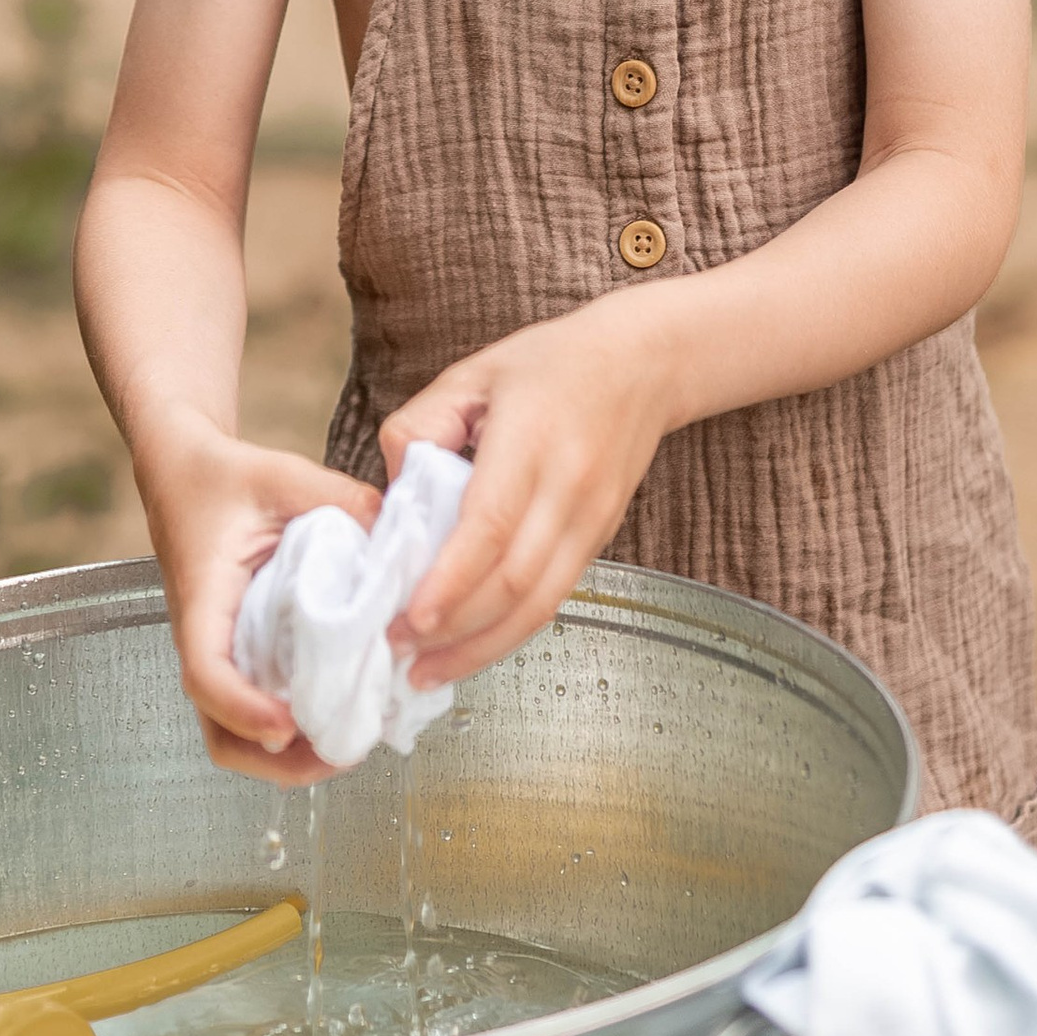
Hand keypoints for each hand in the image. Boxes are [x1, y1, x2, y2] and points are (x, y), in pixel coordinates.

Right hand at [133, 415, 378, 783]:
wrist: (184, 471)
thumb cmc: (224, 476)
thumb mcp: (283, 474)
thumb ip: (341, 499)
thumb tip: (401, 538)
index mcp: (204, 599)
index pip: (206, 673)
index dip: (245, 710)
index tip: (288, 725)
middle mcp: (204, 639)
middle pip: (220, 735)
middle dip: (277, 763)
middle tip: (342, 751)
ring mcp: (219, 653)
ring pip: (234, 736)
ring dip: (286, 758)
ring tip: (348, 743)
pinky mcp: (236, 653)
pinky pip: (253, 710)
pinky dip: (290, 730)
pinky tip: (338, 712)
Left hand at [383, 300, 671, 693]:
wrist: (643, 363)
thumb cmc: (550, 364)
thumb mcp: (472, 373)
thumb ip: (421, 425)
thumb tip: (392, 494)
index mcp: (531, 439)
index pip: (490, 524)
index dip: (450, 579)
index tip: (409, 617)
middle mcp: (569, 487)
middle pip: (514, 581)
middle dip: (455, 629)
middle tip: (399, 649)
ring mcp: (592, 519)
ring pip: (539, 604)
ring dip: (482, 648)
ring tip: (429, 672)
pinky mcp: (600, 540)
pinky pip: (554, 598)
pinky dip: (510, 632)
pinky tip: (472, 648)